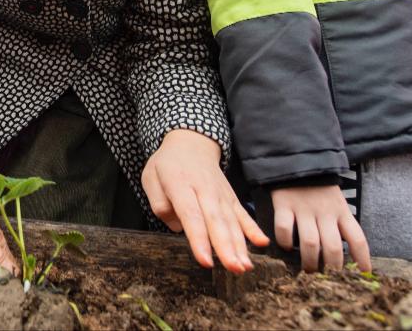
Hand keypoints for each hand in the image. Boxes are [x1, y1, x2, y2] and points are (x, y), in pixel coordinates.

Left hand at [142, 129, 268, 273]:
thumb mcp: (150, 177)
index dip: (199, 239)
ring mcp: (220, 193)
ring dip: (240, 244)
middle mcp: (204, 189)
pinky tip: (262, 243)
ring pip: (231, 221)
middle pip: (216, 221)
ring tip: (244, 266)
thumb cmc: (167, 164)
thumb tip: (177, 226)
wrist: (191, 142)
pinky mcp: (231, 197)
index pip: (191, 215)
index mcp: (180, 184)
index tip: (205, 261)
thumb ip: (159, 203)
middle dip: (225, 247)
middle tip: (233, 268)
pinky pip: (242, 214)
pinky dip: (253, 228)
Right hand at [271, 184, 370, 271]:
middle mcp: (325, 212)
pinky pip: (285, 228)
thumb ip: (339, 221)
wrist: (295, 158)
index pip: (357, 238)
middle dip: (330, 267)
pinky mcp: (284, 204)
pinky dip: (285, 241)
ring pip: (310, 243)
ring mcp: (304, 208)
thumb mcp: (336, 200)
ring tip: (307, 268)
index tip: (363, 272)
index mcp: (341, 211)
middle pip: (332, 248)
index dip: (362, 258)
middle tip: (325, 275)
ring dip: (309, 261)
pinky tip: (286, 246)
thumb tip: (341, 250)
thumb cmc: (317, 185)